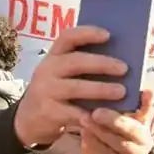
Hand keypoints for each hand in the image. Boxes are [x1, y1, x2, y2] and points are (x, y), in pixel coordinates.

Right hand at [14, 26, 127, 147]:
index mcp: (54, 56)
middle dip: (102, 64)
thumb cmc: (58, 92)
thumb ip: (84, 66)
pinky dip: (92, 114)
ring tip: (122, 91)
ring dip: (101, 89)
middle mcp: (47, 70)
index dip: (87, 33)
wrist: (30, 120)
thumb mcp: (64, 75)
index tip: (108, 34)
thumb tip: (120, 60)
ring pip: (76, 87)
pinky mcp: (49, 112)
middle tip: (124, 68)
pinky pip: (74, 113)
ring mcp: (46, 91)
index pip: (68, 37)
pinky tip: (107, 115)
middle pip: (75, 61)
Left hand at [81, 90, 153, 153]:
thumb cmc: (107, 141)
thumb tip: (101, 91)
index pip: (146, 112)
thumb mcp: (111, 125)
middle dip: (114, 120)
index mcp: (142, 125)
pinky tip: (84, 134)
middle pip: (132, 129)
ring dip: (100, 131)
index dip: (147, 103)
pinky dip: (94, 144)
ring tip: (84, 120)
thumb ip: (112, 112)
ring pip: (118, 142)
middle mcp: (143, 140)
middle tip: (96, 111)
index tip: (146, 91)